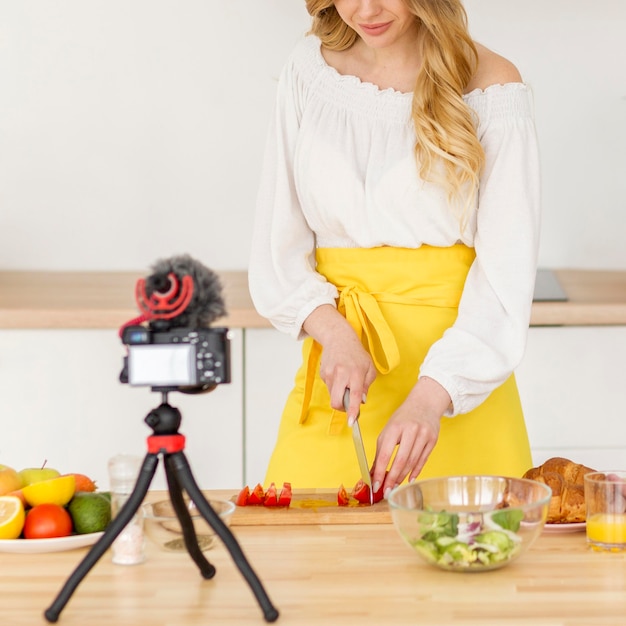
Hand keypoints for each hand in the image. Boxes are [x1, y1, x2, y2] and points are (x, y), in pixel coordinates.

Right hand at [303, 304, 375, 421]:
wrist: (339, 338)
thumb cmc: (356, 354)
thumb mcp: (369, 368)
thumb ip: (366, 386)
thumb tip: (361, 401)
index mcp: (356, 373)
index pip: (354, 396)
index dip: (352, 410)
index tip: (351, 421)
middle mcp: (341, 374)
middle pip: (336, 401)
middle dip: (341, 407)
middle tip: (348, 404)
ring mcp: (330, 374)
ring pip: (332, 395)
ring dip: (339, 394)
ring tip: (345, 381)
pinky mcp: (323, 374)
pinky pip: (329, 388)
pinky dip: (335, 386)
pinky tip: (339, 375)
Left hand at [371, 377, 450, 496]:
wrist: (424, 404)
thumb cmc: (403, 418)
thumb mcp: (388, 430)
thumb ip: (380, 451)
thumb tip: (373, 472)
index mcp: (394, 428)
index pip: (385, 454)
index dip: (380, 472)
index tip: (375, 486)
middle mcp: (410, 430)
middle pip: (400, 460)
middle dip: (392, 478)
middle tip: (386, 491)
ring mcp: (423, 435)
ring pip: (412, 462)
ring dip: (402, 477)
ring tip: (395, 486)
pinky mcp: (433, 440)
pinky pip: (423, 460)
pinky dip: (416, 472)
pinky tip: (409, 480)